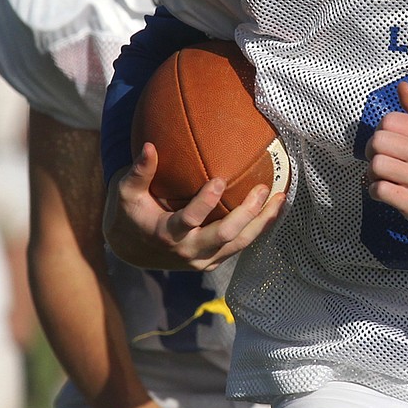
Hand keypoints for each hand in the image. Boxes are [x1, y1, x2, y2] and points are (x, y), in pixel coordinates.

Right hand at [103, 142, 283, 271]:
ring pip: (240, 244)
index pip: (188, 220)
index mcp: (166, 234)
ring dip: (262, 221)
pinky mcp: (213, 261)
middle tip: (262, 189)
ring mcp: (202, 260)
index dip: (205, 203)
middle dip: (247, 213)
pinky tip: (274, 210)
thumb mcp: (126, 194)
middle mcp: (187, 252)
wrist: (132, 250)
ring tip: (280, 198)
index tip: (219, 180)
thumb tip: (150, 146)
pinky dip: (259, 228)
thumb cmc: (130, 214)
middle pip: (224, 236)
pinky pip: (240, 246)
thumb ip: (139, 172)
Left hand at [364, 81, 407, 269]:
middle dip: (372, 152)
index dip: (381, 131)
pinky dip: (375, 192)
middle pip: (378, 142)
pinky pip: (380, 190)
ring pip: (376, 166)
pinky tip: (387, 193)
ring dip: (373, 174)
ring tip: (384, 178)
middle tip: (382, 161)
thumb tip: (402, 87)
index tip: (388, 144)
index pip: (389, 120)